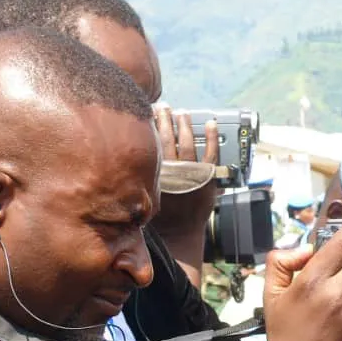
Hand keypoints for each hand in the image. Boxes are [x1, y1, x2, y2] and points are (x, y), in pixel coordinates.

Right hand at [151, 107, 218, 247]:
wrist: (180, 233)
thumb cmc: (159, 218)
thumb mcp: (143, 196)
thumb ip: (139, 177)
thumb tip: (128, 155)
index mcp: (158, 173)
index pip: (154, 142)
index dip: (152, 125)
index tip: (150, 111)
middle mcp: (174, 171)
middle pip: (169, 138)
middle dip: (166, 120)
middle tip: (165, 107)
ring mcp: (193, 173)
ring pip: (188, 143)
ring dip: (185, 125)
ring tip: (182, 112)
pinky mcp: (209, 177)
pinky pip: (212, 153)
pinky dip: (212, 137)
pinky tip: (210, 123)